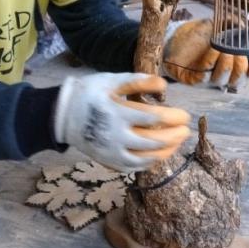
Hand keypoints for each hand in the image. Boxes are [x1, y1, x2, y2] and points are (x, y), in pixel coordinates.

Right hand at [54, 73, 190, 171]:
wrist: (62, 115)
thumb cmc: (90, 93)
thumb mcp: (112, 80)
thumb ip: (139, 81)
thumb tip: (164, 85)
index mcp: (117, 113)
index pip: (155, 118)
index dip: (174, 117)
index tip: (185, 115)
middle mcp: (116, 136)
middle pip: (155, 141)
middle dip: (175, 136)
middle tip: (186, 130)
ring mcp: (112, 152)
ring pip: (147, 158)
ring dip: (167, 151)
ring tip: (178, 142)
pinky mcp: (109, 161)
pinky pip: (135, 167)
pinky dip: (151, 162)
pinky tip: (160, 153)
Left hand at [163, 19, 248, 87]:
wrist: (176, 37)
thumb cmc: (199, 33)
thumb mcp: (217, 25)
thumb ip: (232, 24)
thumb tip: (243, 25)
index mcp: (233, 64)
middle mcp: (223, 75)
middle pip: (238, 79)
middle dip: (239, 65)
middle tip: (235, 51)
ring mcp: (208, 79)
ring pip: (223, 79)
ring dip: (225, 64)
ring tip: (222, 49)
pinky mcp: (194, 80)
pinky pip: (205, 77)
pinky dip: (211, 62)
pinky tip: (213, 50)